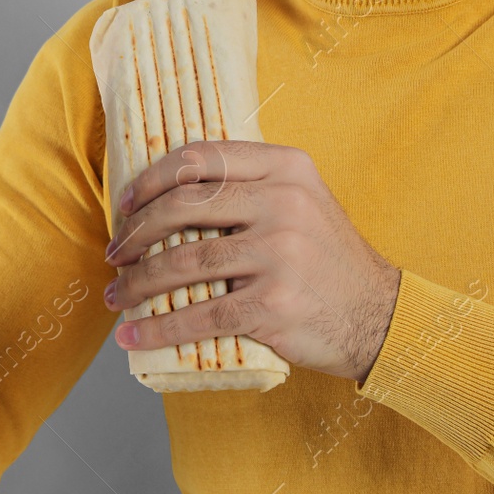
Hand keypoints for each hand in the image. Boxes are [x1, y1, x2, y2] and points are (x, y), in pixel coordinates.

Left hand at [101, 141, 399, 382]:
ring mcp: (279, 253)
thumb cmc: (326, 258)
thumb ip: (249, 185)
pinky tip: (135, 335)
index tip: (126, 204)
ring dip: (137, 283)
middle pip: (182, 207)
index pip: (199, 158)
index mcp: (286, 166)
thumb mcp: (301, 200)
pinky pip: (200, 315)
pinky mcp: (274, 304)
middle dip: (135, 233)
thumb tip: (167, 190)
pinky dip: (160, 328)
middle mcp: (284, 202)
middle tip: (115, 254)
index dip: (151, 179)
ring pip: (183, 262)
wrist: (378, 315)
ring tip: (116, 295)